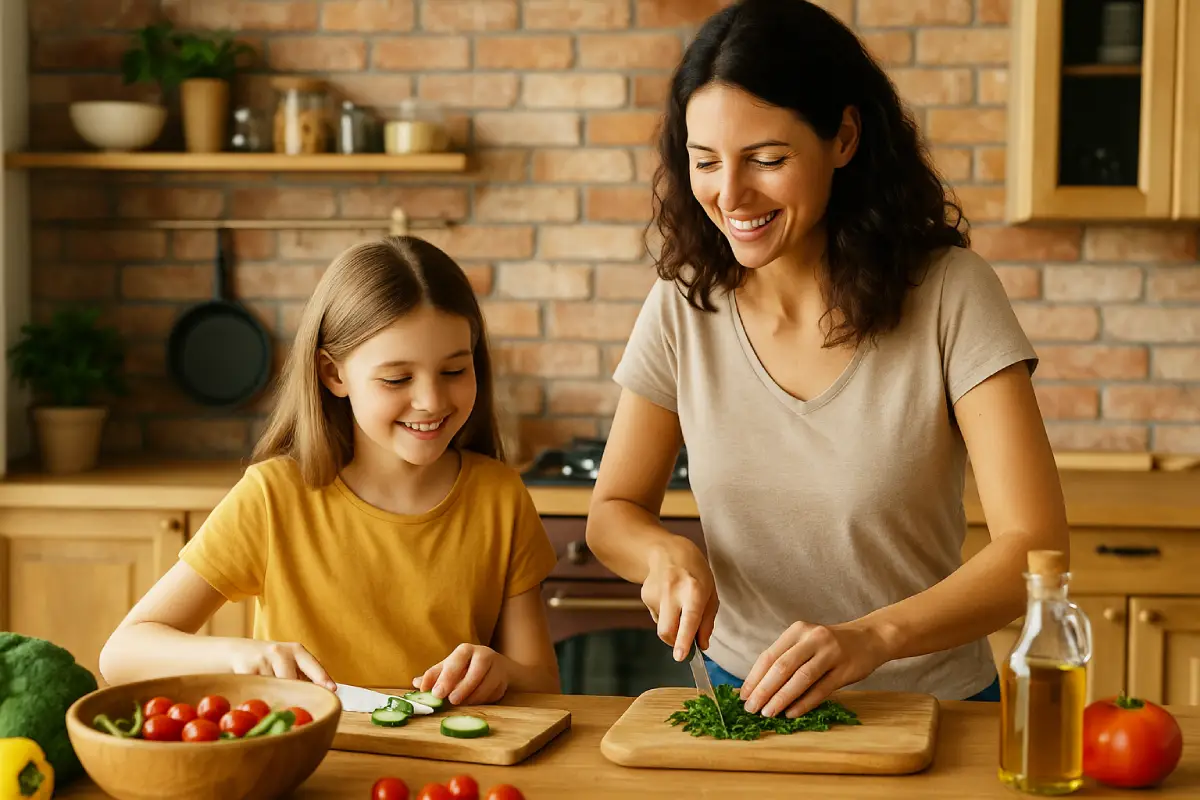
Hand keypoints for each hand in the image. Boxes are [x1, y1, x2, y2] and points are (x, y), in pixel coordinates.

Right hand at [226, 638, 335, 690]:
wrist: (234, 652)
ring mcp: (262, 659)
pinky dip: (259, 698)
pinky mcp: (246, 669)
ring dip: (274, 698)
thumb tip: (323, 694)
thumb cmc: (268, 662)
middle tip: (296, 709)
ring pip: (275, 688)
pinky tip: (256, 696)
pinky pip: (257, 691)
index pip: (312, 664)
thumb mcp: (287, 662)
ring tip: (270, 699)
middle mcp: (280, 652)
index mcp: (296, 650)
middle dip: (295, 695)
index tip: (332, 689)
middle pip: (292, 681)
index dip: (322, 677)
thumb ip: (302, 675)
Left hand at [413, 644, 508, 705]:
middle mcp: (483, 655)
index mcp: (465, 650)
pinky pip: (494, 692)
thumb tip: (416, 683)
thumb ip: (433, 675)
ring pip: (487, 683)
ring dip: (473, 696)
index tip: (437, 693)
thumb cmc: (465, 667)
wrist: (495, 666)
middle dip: (463, 687)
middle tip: (451, 701)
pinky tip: (474, 704)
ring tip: (461, 705)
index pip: (456, 661)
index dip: (446, 677)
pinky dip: (483, 700)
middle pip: (476, 671)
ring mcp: (496, 667)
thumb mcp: (448, 668)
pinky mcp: (504, 680)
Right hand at [641, 537, 718, 660]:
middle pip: (666, 630)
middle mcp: (672, 591)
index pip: (689, 618)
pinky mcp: (645, 596)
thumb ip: (708, 622)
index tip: (681, 656)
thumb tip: (701, 646)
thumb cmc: (695, 573)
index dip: (684, 639)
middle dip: (674, 643)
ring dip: (671, 625)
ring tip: (678, 604)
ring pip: (661, 626)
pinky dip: (664, 615)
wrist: (668, 551)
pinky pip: (657, 617)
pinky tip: (668, 598)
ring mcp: (655, 593)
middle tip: (684, 643)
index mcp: (694, 590)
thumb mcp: (711, 593)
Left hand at [739, 620, 889, 717]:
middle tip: (751, 709)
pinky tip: (791, 713)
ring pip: (800, 679)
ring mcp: (830, 653)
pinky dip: (804, 703)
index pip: (769, 656)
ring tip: (768, 713)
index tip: (743, 696)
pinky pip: (820, 689)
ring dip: (781, 698)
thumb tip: (758, 687)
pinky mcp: (845, 669)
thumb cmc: (830, 645)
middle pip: (782, 667)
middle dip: (763, 690)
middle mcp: (812, 638)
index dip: (754, 677)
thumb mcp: (806, 642)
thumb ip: (786, 659)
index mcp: (797, 630)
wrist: (869, 638)